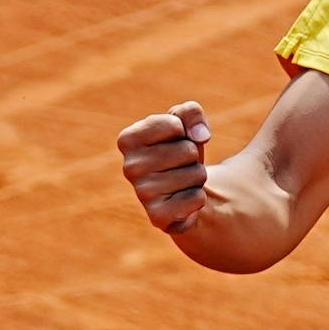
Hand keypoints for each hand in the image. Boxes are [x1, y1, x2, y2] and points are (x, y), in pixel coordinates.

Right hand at [118, 100, 213, 233]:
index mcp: (128, 140)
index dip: (184, 131)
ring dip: (197, 177)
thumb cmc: (180, 152)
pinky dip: (198, 199)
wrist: (183, 191)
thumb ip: (191, 112)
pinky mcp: (158, 217)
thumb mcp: (184, 123)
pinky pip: (197, 198)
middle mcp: (129, 167)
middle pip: (188, 150)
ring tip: (182, 182)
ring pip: (196, 173)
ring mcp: (142, 194)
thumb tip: (201, 136)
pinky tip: (183, 201)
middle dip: (193, 156)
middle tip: (180, 166)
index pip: (175, 124)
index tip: (174, 141)